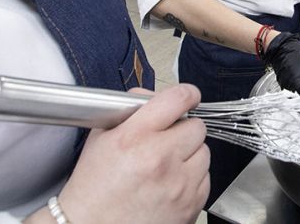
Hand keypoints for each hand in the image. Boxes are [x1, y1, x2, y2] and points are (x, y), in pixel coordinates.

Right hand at [56, 85, 209, 223]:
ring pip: (205, 152)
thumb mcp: (102, 138)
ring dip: (190, 155)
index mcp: (135, 138)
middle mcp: (160, 159)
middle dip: (184, 130)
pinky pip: (206, 178)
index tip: (188, 97)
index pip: (178, 99)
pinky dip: (192, 178)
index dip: (187, 94)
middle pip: (197, 126)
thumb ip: (130, 110)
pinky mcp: (191, 204)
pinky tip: (170, 184)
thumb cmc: (94, 189)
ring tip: (166, 166)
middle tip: (167, 141)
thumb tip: (155, 95)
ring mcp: (178, 184)